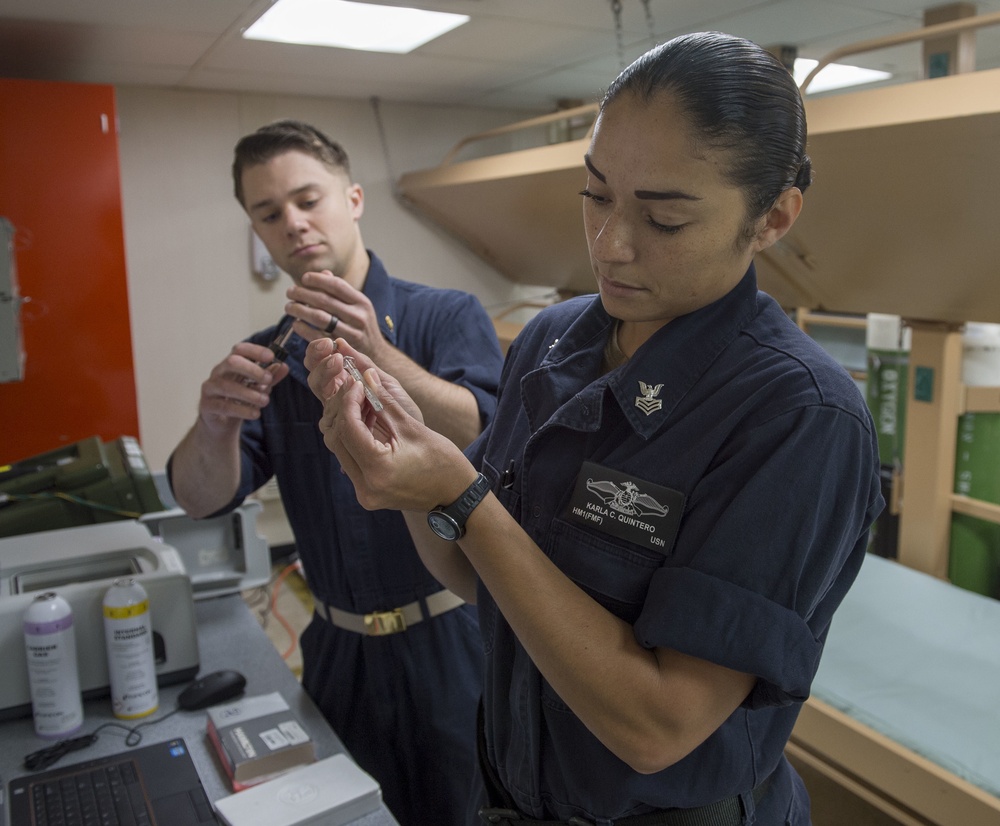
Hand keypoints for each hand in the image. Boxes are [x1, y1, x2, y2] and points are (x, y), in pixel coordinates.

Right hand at [197, 341, 289, 432]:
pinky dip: (242, 410)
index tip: (271, 357)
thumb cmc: (239, 400)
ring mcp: (210, 389)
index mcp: (231, 364)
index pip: (239, 349)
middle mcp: (218, 373)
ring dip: (249, 394)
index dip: (255, 351)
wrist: (221, 424)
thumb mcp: (258, 387)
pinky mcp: (207, 406)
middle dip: (252, 369)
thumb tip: (284, 366)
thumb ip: (270, 377)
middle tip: (268, 379)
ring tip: (265, 401)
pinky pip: (224, 406)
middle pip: (232, 362)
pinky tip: (255, 414)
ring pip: (227, 387)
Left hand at [285, 270, 387, 360]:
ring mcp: (351, 333)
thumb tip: (323, 274)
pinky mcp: (342, 348)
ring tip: (289, 306)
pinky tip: (296, 323)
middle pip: (324, 301)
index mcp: (362, 302)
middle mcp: (359, 316)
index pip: (336, 285)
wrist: (377, 354)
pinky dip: (303, 329)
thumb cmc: (362, 326)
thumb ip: (341, 290)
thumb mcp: (358, 306)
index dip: (317, 280)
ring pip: (319, 317)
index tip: (303, 278)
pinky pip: (317, 336)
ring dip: (300, 310)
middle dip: (302, 294)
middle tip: (290, 292)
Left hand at [305, 337, 471, 512]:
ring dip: (347, 423)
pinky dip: (354, 438)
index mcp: (378, 470)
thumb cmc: (442, 461)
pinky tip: (365, 420)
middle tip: (355, 389)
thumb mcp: (412, 427)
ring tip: (362, 402)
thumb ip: (384, 401)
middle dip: (343, 410)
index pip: (348, 428)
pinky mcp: (367, 492)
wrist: (456, 494)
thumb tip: (366, 375)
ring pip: (340, 449)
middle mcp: (365, 487)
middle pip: (336, 439)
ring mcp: (364, 493)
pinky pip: (350, 459)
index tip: (357, 382)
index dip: (349, 400)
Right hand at [305, 337, 421, 423]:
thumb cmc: (402, 410)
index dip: (319, 351)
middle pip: (315, 376)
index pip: (321, 364)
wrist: (416, 436)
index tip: (329, 342)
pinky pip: (329, 414)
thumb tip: (340, 342)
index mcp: (346, 383)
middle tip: (334, 354)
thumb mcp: (386, 382)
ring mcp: (337, 414)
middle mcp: (336, 398)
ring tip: (340, 364)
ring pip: (318, 392)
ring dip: (326, 375)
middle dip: (319, 361)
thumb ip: (363, 364)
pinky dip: (338, 398)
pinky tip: (350, 388)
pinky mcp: (340, 431)